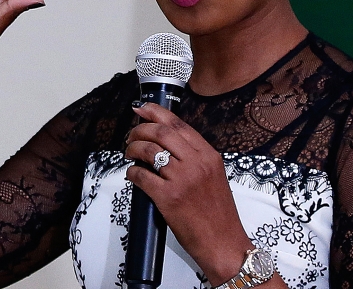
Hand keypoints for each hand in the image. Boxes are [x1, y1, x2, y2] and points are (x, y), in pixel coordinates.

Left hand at [125, 103, 254, 285]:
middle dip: (139, 129)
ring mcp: (182, 180)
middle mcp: (196, 163)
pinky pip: (142, 176)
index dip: (156, 113)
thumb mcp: (214, 176)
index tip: (142, 108)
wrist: (224, 242)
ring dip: (133, 148)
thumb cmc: (218, 214)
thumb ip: (196, 158)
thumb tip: (168, 145)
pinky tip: (132, 175)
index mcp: (209, 156)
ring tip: (129, 153)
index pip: (179, 125)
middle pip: (161, 132)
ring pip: (148, 151)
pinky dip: (132, 172)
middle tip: (131, 135)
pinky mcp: (168, 198)